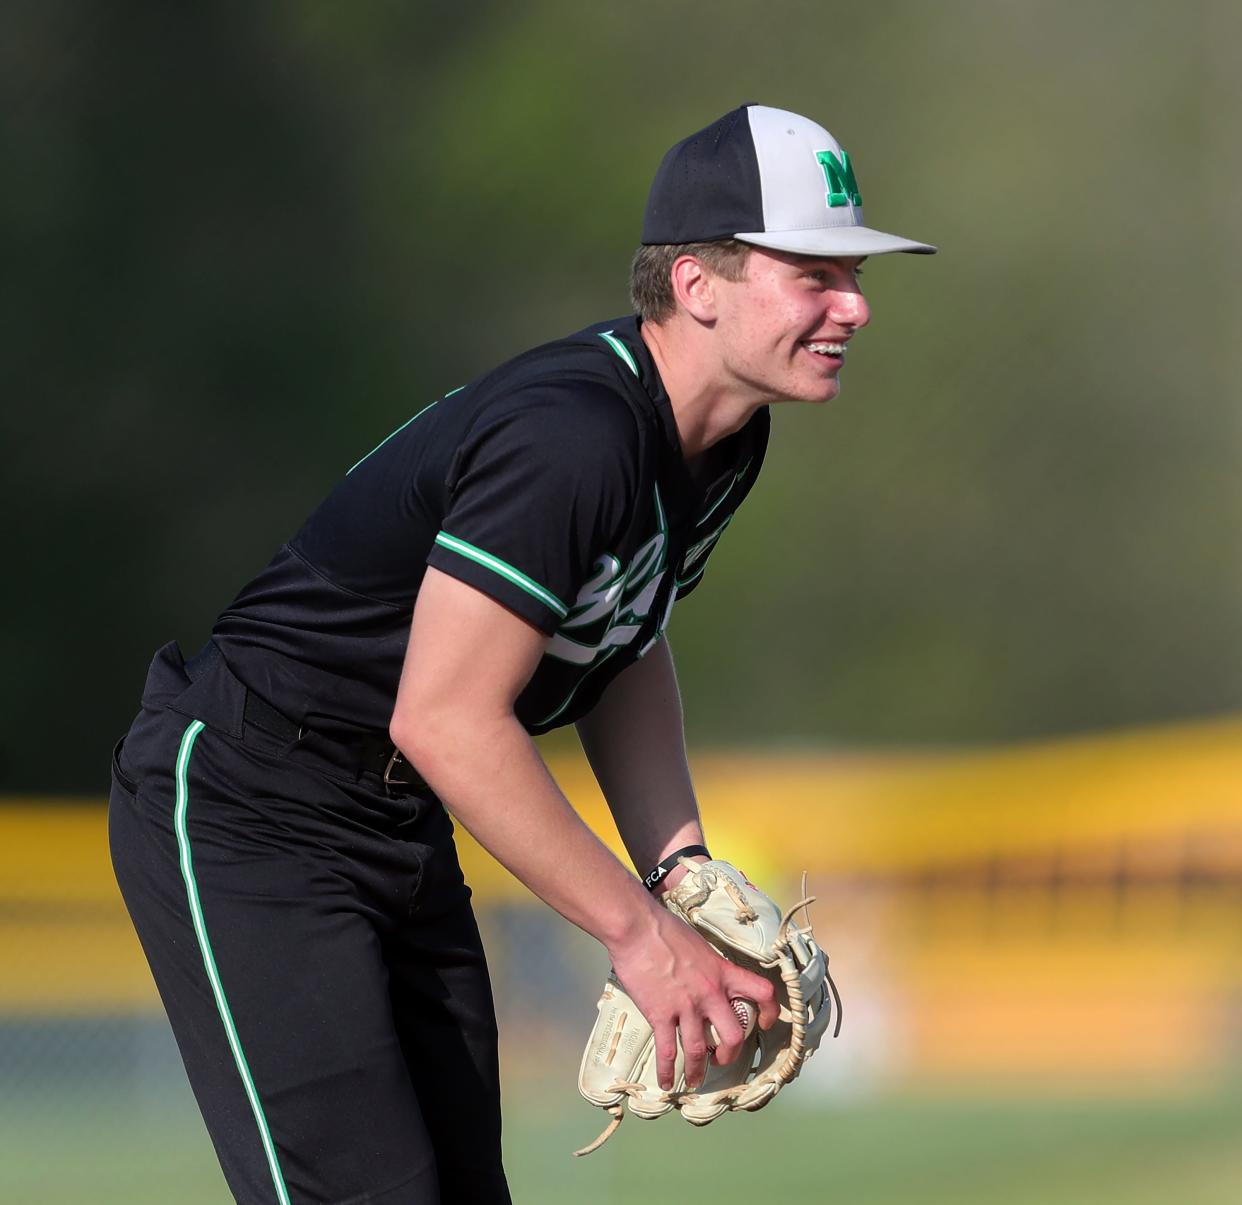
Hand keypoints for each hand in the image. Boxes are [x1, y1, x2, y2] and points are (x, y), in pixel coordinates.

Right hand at [606, 904, 777, 1091]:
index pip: (762, 992)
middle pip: (733, 1036)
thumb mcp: (699, 945)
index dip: (769, 1011)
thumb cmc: (664, 929)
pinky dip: (666, 1071)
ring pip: (700, 1050)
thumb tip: (706, 975)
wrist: (637, 928)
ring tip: (693, 1080)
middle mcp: (710, 994)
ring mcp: (686, 1007)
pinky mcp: (661, 1014)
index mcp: (722, 972)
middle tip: (720, 1058)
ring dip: (697, 1070)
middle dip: (729, 1054)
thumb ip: (708, 965)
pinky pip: (667, 1051)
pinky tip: (665, 1082)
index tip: (764, 1022)